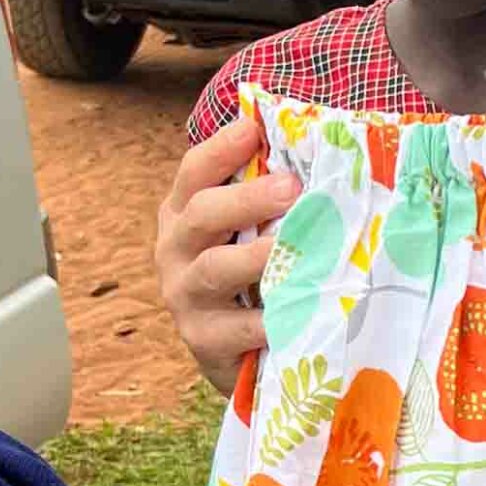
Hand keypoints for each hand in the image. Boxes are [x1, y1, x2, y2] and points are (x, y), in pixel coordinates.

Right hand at [156, 116, 298, 396]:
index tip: (253, 130)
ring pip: (215, 268)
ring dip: (256, 256)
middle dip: (247, 198)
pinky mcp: (204, 341)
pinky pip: (239, 328)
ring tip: (292, 247)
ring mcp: (185, 297)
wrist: (232, 355)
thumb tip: (311, 151)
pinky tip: (300, 309)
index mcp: (183, 215)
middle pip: (202, 214)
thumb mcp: (245, 235)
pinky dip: (270, 318)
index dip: (221, 149)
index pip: (193, 173)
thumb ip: (265, 201)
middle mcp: (175, 251)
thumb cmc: (247, 280)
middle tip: (292, 188)